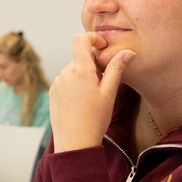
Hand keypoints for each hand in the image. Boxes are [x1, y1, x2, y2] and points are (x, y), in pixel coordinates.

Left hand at [48, 33, 134, 152]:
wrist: (75, 143)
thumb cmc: (94, 120)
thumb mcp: (109, 93)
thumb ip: (117, 69)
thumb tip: (128, 52)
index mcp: (80, 70)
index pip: (81, 39)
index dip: (93, 38)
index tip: (103, 47)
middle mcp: (65, 73)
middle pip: (80, 58)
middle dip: (93, 65)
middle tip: (103, 85)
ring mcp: (57, 83)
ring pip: (73, 70)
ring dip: (84, 76)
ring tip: (92, 98)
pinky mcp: (53, 92)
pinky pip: (66, 81)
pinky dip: (75, 85)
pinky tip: (81, 104)